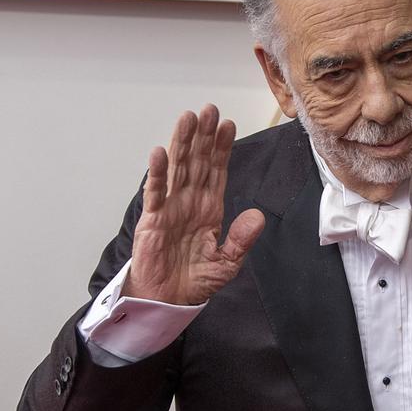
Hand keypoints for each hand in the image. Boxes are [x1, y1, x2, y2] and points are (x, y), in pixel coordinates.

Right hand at [124, 104, 265, 304]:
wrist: (169, 301)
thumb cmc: (195, 280)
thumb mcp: (228, 262)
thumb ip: (241, 239)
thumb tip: (257, 216)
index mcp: (209, 208)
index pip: (217, 171)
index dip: (221, 148)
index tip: (228, 124)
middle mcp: (190, 202)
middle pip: (197, 162)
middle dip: (203, 136)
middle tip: (209, 109)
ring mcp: (171, 208)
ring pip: (177, 169)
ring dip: (182, 143)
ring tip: (187, 118)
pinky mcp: (154, 220)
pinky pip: (156, 193)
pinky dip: (157, 173)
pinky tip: (160, 152)